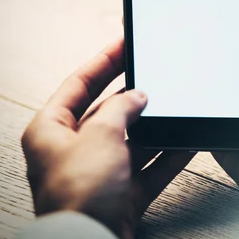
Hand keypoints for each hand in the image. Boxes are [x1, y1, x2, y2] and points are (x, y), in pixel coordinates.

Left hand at [21, 39, 194, 238]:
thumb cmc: (79, 194)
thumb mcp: (100, 135)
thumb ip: (121, 108)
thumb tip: (138, 95)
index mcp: (51, 130)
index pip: (79, 84)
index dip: (104, 61)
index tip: (125, 43)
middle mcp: (73, 150)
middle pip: (108, 112)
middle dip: (136, 99)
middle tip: (158, 78)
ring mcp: (99, 172)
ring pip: (133, 141)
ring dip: (157, 129)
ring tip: (178, 110)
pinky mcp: (120, 193)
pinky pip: (148, 167)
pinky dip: (167, 157)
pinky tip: (187, 144)